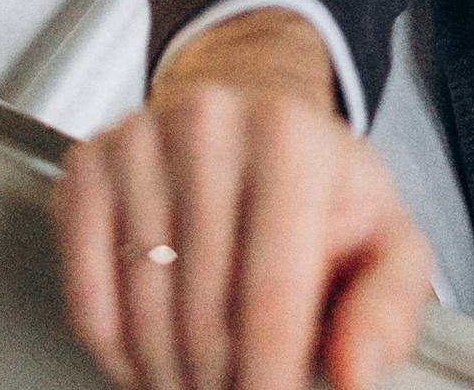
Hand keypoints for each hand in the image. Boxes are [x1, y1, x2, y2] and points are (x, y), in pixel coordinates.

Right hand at [56, 16, 430, 389]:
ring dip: (169, 375)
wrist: (249, 111)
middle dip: (221, 385)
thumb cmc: (318, 188)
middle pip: (202, 317)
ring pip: (142, 316)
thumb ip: (388, 311)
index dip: (269, 381)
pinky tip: (149, 352)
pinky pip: (85, 297)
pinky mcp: (88, 164)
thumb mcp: (384, 239)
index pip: (271, 297)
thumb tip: (353, 374)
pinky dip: (115, 351)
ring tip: (200, 376)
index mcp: (288, 138)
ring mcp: (138, 140)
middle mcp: (207, 123)